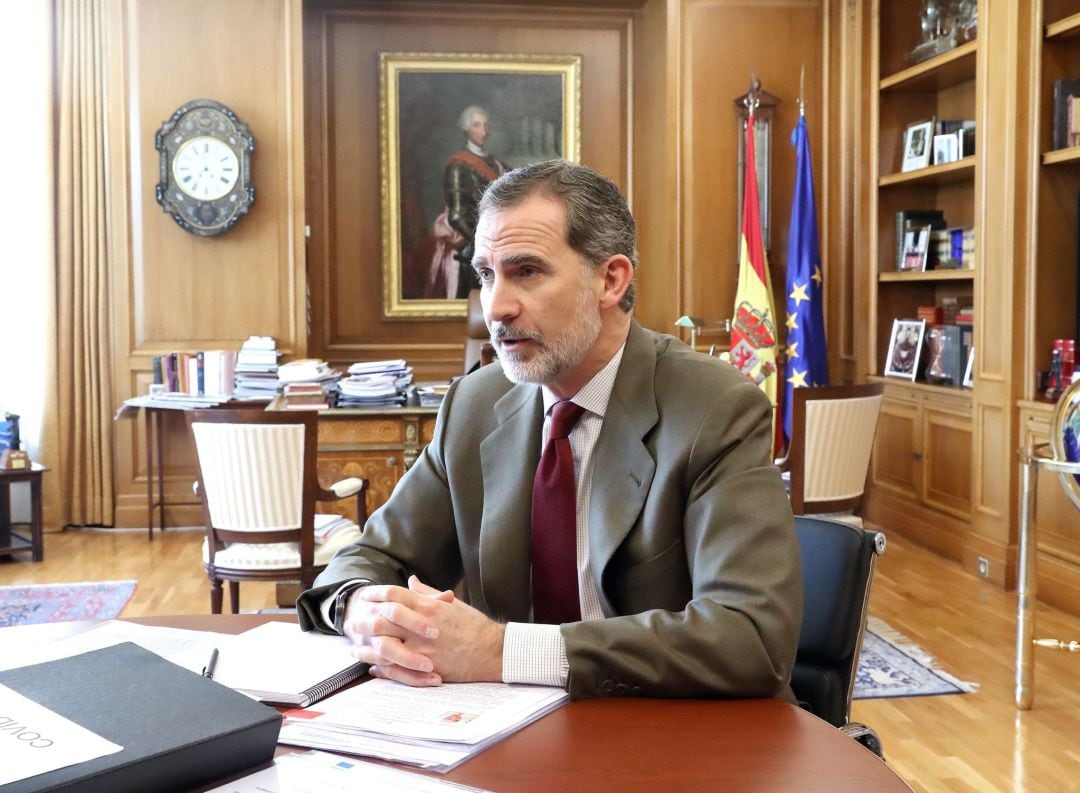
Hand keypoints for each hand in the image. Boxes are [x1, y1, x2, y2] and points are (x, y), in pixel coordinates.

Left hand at [341, 576, 504, 686]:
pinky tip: (373, 667)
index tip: (364, 597)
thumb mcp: (451, 604)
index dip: (376, 594)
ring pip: (384, 647)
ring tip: (355, 648)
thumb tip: (411, 582)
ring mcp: (422, 648)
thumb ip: (427, 593)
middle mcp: (422, 626)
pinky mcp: (425, 668)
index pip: (393, 595)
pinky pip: (396, 669)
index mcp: (428, 607)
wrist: (492, 651)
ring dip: (367, 648)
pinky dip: (381, 668)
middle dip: (363, 621)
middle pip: (382, 620)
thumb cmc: (474, 626)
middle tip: (350, 623)